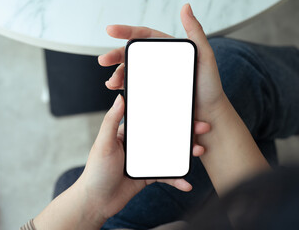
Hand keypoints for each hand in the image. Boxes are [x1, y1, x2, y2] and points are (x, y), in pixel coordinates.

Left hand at [76, 94, 210, 224]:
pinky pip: (166, 175)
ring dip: (185, 153)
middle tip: (202, 127)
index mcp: (128, 134)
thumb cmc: (95, 171)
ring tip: (199, 150)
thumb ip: (111, 121)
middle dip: (184, 132)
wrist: (96, 201)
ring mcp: (145, 160)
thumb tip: (119, 98)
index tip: (183, 109)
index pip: (151, 120)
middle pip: (165, 135)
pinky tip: (187, 183)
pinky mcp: (148, 176)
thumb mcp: (103, 143)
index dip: (168, 114)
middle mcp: (139, 145)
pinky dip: (177, 179)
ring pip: (170, 154)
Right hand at [98, 4, 225, 120]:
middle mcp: (159, 62)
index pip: (144, 36)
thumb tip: (186, 7)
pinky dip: (124, 88)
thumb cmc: (210, 85)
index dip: (126, 31)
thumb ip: (195, 32)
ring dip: (117, 74)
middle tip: (103, 60)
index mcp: (168, 49)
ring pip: (131, 71)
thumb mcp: (205, 56)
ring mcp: (155, 78)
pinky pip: (135, 88)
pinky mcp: (153, 93)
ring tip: (111, 82)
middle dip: (115, 55)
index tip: (110, 30)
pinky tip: (118, 91)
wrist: (210, 114)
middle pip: (133, 54)